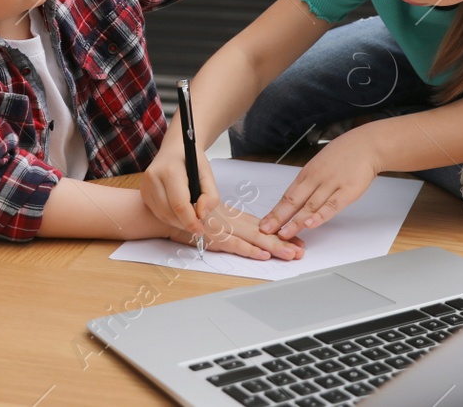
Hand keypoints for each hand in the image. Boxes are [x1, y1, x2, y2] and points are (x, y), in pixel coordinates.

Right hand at [141, 138, 220, 236]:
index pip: (179, 204)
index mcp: (170, 170)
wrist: (174, 148)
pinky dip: (170, 217)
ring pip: (162, 215)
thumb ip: (210, 195)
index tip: (200, 230)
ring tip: (190, 217)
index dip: (190, 221)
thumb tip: (202, 215)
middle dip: (185, 223)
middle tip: (198, 225)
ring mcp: (145, 185)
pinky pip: (157, 213)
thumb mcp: (207, 174)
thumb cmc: (191, 160)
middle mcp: (153, 178)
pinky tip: (179, 212)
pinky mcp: (143, 192)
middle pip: (169, 212)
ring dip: (178, 222)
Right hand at [170, 203, 306, 261]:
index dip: (279, 232)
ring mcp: (221, 227)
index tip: (297, 239)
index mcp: (230, 215)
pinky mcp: (210, 235)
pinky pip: (233, 244)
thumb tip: (244, 233)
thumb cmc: (182, 211)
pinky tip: (263, 255)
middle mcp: (229, 219)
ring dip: (273, 247)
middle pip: (261, 232)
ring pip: (253, 238)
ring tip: (293, 254)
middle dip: (284, 241)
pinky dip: (248, 249)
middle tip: (303, 251)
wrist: (158, 208)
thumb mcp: (208, 218)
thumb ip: (223, 223)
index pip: (260, 225)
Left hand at [259, 127, 381, 239]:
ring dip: (296, 221)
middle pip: (294, 200)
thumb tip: (296, 198)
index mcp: (308, 173)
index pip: (288, 195)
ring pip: (310, 205)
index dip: (275, 211)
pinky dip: (320, 216)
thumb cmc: (344, 154)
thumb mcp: (320, 164)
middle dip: (279, 217)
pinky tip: (311, 224)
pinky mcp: (348, 191)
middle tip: (266, 231)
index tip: (264, 223)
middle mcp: (316, 178)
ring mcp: (332, 184)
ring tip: (284, 233)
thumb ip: (310, 181)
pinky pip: (332, 206)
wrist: (367, 144)